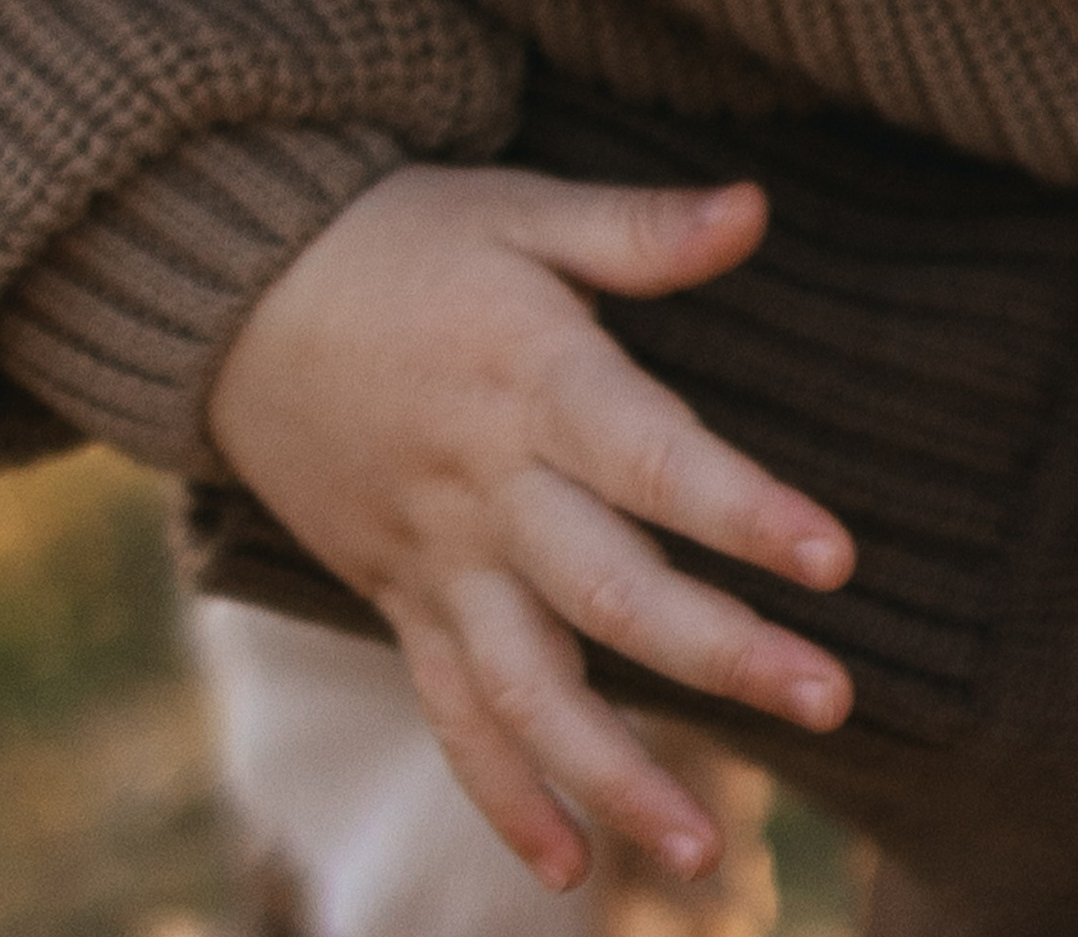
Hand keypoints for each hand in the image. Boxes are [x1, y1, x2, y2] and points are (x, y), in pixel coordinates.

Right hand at [205, 161, 854, 895]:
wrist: (239, 291)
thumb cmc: (402, 238)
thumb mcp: (517, 208)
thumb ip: (638, 229)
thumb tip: (756, 208)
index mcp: (530, 379)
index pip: (648, 457)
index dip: (740, 509)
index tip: (837, 559)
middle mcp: (487, 487)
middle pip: (608, 593)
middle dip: (721, 656)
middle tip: (834, 701)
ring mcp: (440, 559)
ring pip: (529, 690)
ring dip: (616, 776)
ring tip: (702, 856)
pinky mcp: (402, 600)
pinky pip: (452, 714)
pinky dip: (504, 797)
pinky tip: (569, 868)